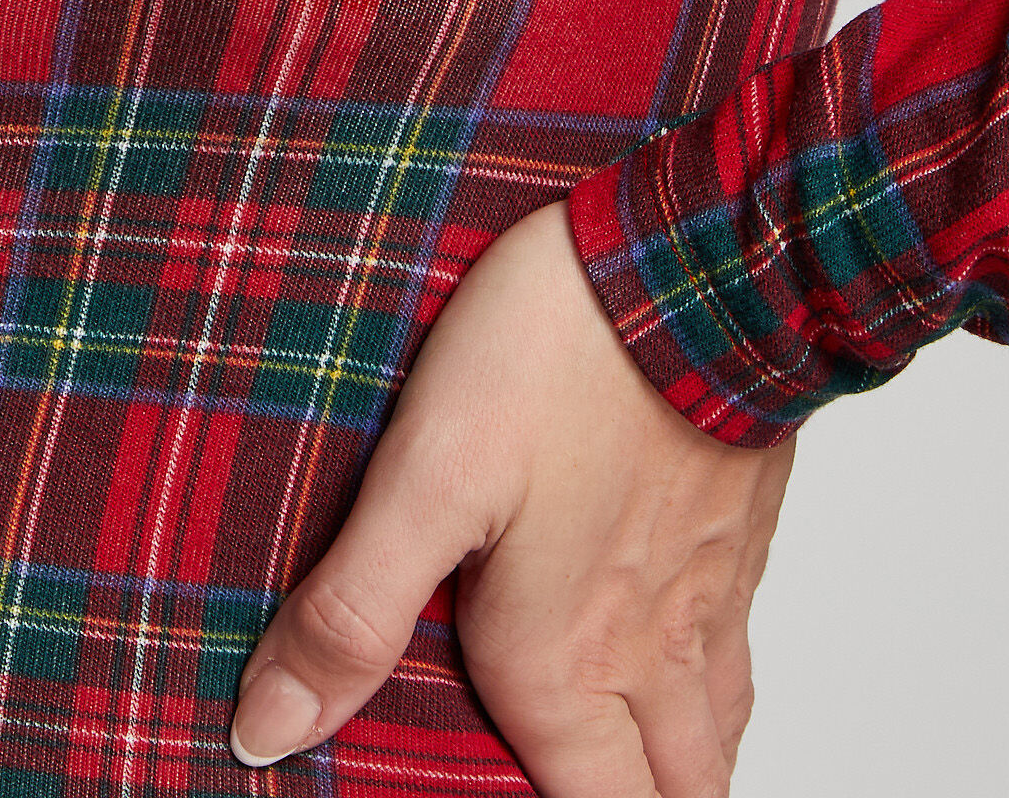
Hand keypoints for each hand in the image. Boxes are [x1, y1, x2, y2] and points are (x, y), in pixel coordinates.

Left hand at [229, 200, 791, 794]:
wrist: (701, 262)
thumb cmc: (562, 357)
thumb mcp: (426, 477)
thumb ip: (351, 612)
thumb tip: (265, 732)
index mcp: (564, 661)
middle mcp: (649, 649)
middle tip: (573, 788)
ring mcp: (709, 592)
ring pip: (717, 736)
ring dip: (678, 770)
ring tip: (632, 765)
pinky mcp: (743, 527)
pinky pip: (739, 648)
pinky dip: (714, 686)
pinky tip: (679, 644)